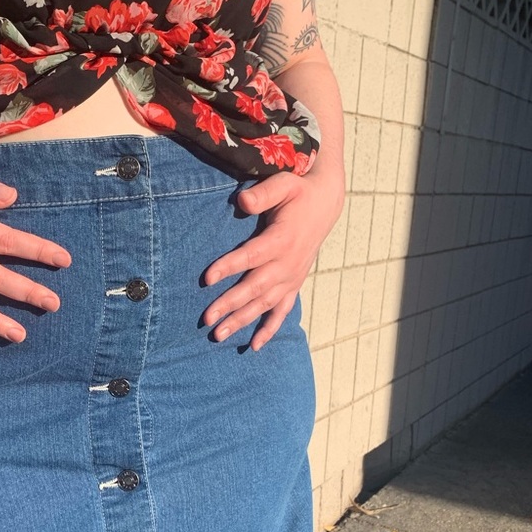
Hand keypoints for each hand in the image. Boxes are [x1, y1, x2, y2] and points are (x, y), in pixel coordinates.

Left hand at [202, 166, 344, 351]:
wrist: (325, 204)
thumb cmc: (298, 193)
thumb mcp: (283, 185)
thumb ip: (263, 194)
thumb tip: (242, 201)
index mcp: (281, 240)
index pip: (251, 257)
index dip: (229, 267)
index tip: (207, 279)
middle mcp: (287, 264)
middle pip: (254, 288)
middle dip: (230, 304)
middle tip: (207, 318)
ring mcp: (291, 278)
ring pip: (264, 305)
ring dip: (241, 321)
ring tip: (218, 336)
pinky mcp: (293, 285)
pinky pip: (282, 312)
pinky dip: (269, 330)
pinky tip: (253, 346)